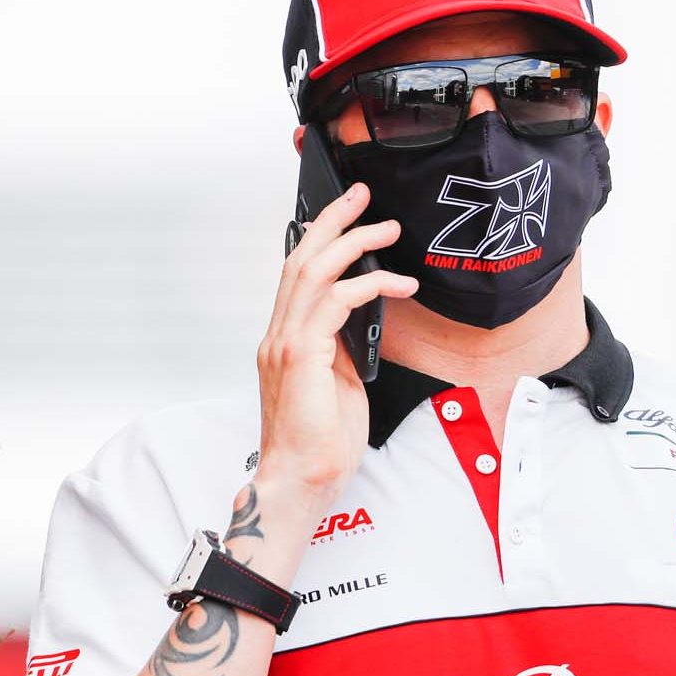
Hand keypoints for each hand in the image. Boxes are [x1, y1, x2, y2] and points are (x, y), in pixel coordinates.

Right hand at [254, 182, 416, 525]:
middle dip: (333, 220)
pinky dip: (368, 284)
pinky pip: (334, 302)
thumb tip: (363, 314)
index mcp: (283, 339)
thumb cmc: (320, 442)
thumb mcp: (338, 381)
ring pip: (314, 270)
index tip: (345, 214)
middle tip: (361, 194)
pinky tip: (397, 285)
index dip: (318, 237)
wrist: (300, 480)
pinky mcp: (301, 356)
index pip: (296, 273)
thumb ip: (341, 345)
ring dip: (353, 242)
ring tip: (386, 228)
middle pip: (300, 257)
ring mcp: (285, 343)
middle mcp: (278, 334)